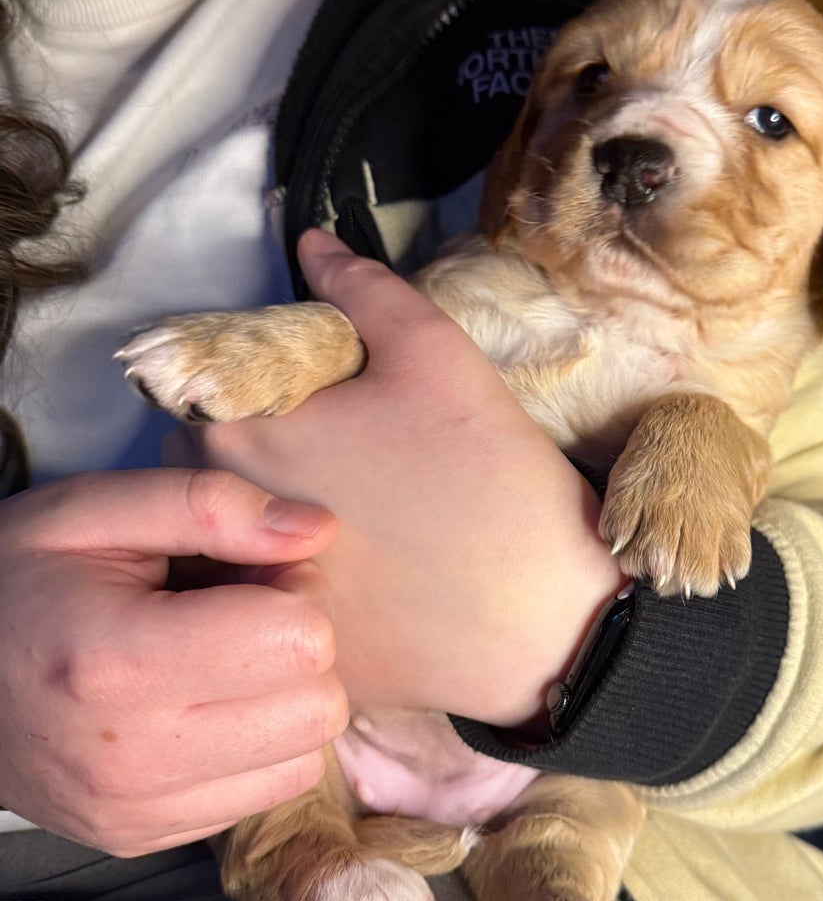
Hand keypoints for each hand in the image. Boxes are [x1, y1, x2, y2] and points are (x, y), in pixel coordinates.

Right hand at [0, 469, 349, 854]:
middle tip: (240, 613)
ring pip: (307, 757)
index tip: (248, 572)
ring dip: (285, 699)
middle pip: (318, 705)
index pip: (301, 638)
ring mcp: (138, 811)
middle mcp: (133, 757)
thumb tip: (316, 530)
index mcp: (118, 661)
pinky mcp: (145, 837)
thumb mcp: (95, 511)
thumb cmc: (18, 581)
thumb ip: (211, 506)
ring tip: (220, 660)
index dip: (294, 587)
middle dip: (299, 645)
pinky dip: (258, 745)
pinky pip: (268, 793)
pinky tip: (203, 705)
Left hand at [179, 229, 623, 726]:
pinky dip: (290, 587)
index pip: (198, 390)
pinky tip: (362, 582)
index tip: (316, 396)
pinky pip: (266, 609)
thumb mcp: (434, 356)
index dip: (252, 381)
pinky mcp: (289, 655)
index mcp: (241, 440)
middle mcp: (222, 528)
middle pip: (199, 470)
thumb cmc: (486, 478)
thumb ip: (362, 290)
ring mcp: (254, 602)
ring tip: (344, 519)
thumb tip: (310, 245)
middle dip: (242, 448)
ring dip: (256, 521)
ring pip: (224, 545)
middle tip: (330, 451)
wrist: (545, 622)